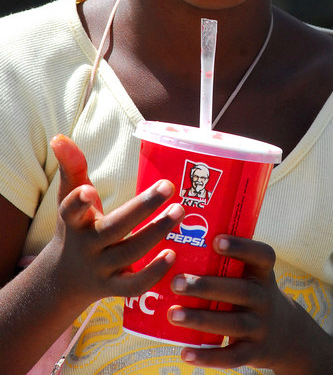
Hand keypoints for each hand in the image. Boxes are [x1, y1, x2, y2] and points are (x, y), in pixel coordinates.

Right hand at [48, 134, 184, 309]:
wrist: (65, 279)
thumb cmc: (76, 227)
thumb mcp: (68, 198)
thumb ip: (71, 166)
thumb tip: (59, 136)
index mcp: (74, 222)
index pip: (70, 211)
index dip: (78, 202)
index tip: (89, 190)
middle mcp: (87, 246)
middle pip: (113, 228)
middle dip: (142, 208)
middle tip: (169, 186)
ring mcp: (101, 269)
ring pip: (129, 254)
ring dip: (155, 233)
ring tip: (179, 211)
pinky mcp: (114, 288)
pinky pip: (134, 286)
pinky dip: (153, 273)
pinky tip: (173, 254)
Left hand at [167, 235, 309, 372]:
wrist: (286, 334)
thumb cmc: (253, 293)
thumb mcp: (252, 275)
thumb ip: (226, 262)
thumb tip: (177, 241)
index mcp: (263, 273)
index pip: (261, 255)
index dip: (240, 247)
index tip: (216, 240)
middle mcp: (265, 298)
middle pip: (239, 290)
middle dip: (206, 286)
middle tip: (176, 282)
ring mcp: (261, 326)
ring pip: (232, 324)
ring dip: (200, 319)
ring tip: (173, 314)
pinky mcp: (254, 352)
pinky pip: (231, 356)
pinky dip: (208, 357)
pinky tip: (184, 353)